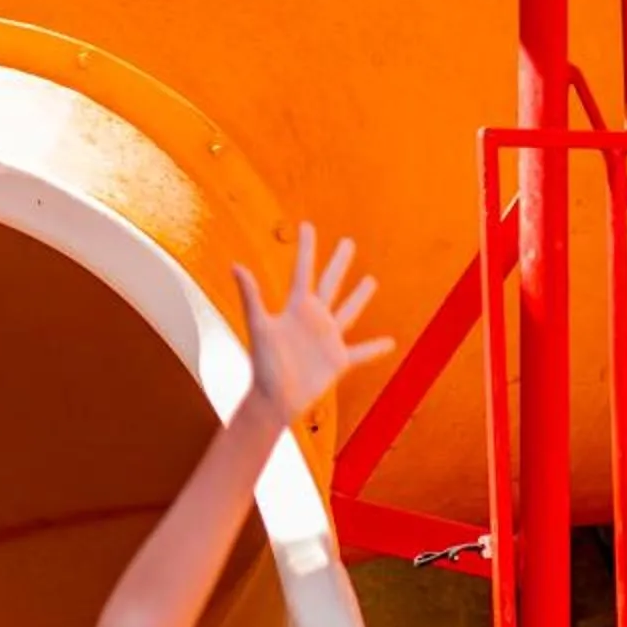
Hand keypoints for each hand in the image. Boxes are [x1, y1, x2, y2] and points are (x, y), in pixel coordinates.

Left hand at [231, 223, 391, 422]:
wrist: (274, 401)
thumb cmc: (263, 365)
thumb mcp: (259, 326)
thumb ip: (250, 295)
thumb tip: (235, 265)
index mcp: (297, 308)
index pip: (304, 271)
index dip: (307, 248)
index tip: (307, 226)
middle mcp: (314, 319)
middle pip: (331, 283)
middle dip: (339, 263)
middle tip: (348, 242)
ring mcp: (327, 339)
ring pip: (349, 311)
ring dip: (360, 296)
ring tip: (370, 281)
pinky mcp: (338, 361)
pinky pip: (361, 352)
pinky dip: (375, 348)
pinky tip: (390, 342)